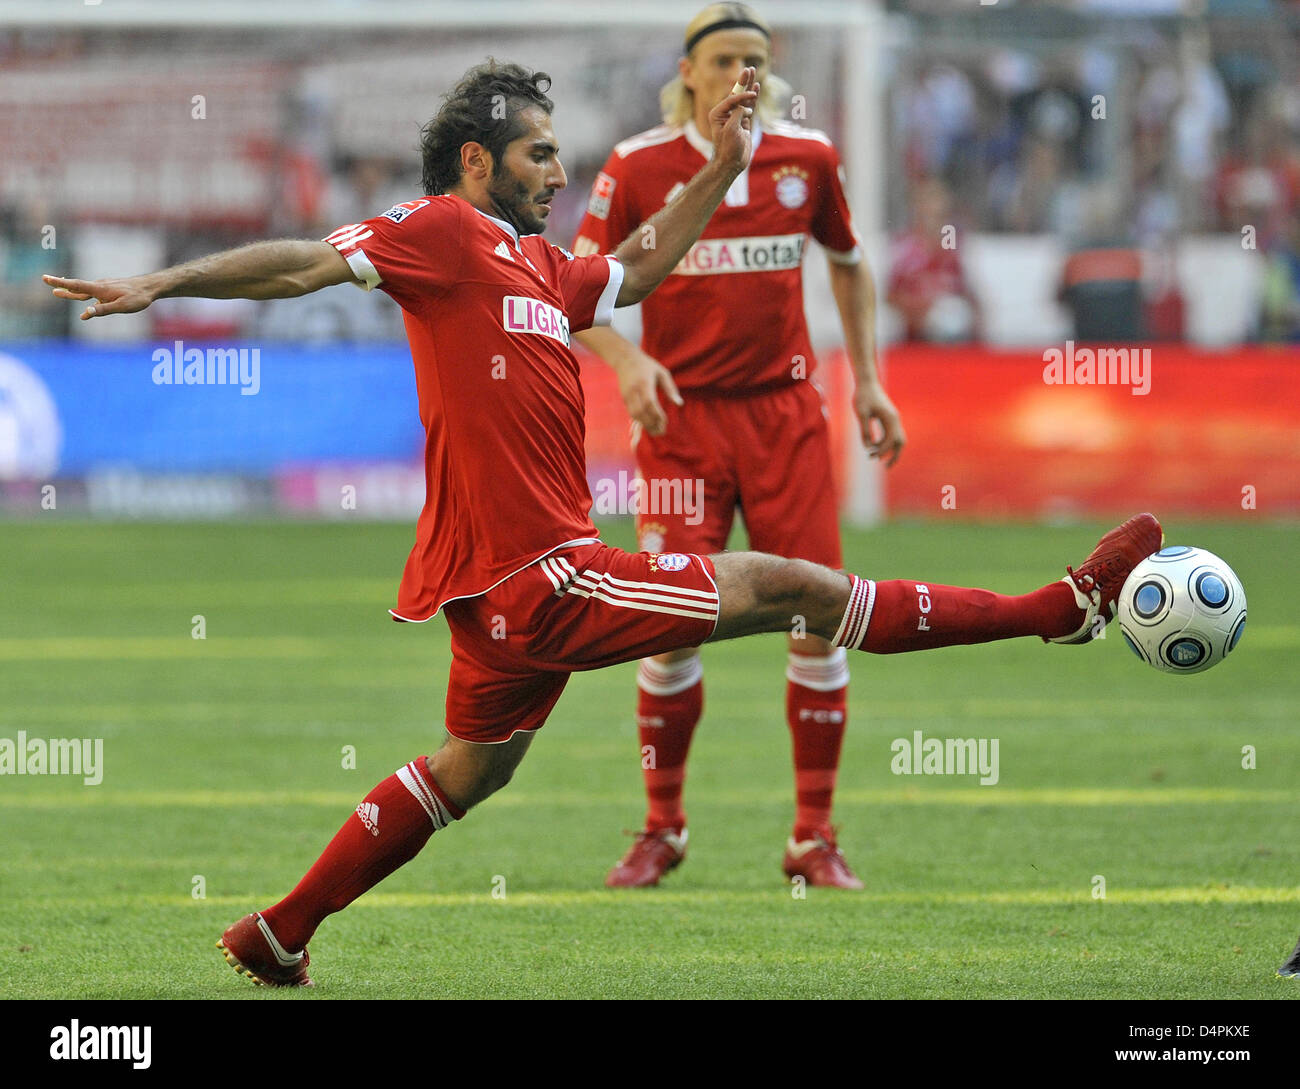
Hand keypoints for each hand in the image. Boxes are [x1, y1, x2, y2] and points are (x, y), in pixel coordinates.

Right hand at [42, 273, 157, 320]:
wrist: (149, 288)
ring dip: (71, 292)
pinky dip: (85, 297)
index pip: (76, 285)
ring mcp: (104, 287)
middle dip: (61, 285)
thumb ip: (103, 310)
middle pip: (77, 287)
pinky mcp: (109, 290)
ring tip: (58, 292)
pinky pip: (94, 295)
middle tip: (45, 280)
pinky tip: (86, 306)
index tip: (46, 278)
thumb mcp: (121, 307)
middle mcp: (99, 286)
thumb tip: (85, 314)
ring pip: (84, 291)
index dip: (60, 283)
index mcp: (99, 289)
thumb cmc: (137, 298)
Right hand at [614, 351, 682, 436]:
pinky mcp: (623, 398)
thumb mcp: (662, 373)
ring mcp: (626, 394)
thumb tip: (679, 404)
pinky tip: (648, 424)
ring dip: (645, 425)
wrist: (626, 359)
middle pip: (640, 412)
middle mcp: (633, 390)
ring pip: (634, 414)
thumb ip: (671, 388)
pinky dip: (640, 420)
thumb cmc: (648, 366)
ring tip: (655, 431)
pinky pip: (631, 413)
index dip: (657, 415)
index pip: (650, 402)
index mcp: (644, 382)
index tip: (665, 422)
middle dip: (651, 424)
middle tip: (661, 432)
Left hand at [707, 66, 758, 176]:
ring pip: (744, 99)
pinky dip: (753, 98)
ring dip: (749, 87)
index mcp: (717, 114)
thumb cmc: (727, 148)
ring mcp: (735, 117)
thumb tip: (745, 106)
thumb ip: (737, 114)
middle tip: (749, 69)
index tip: (752, 96)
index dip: (742, 96)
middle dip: (743, 82)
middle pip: (736, 94)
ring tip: (752, 71)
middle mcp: (725, 113)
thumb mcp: (731, 130)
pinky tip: (756, 88)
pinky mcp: (744, 122)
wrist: (731, 163)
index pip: (731, 99)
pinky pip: (749, 107)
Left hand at [853, 381, 905, 467]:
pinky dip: (883, 442)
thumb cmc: (862, 396)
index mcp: (891, 418)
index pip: (891, 440)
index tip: (872, 455)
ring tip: (874, 457)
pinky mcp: (888, 418)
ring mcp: (892, 419)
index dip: (883, 450)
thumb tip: (868, 446)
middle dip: (894, 455)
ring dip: (887, 449)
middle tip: (886, 467)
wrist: (866, 382)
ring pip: (896, 439)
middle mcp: (895, 419)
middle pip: (900, 442)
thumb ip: (865, 430)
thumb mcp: (861, 413)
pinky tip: (872, 447)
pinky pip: (889, 434)